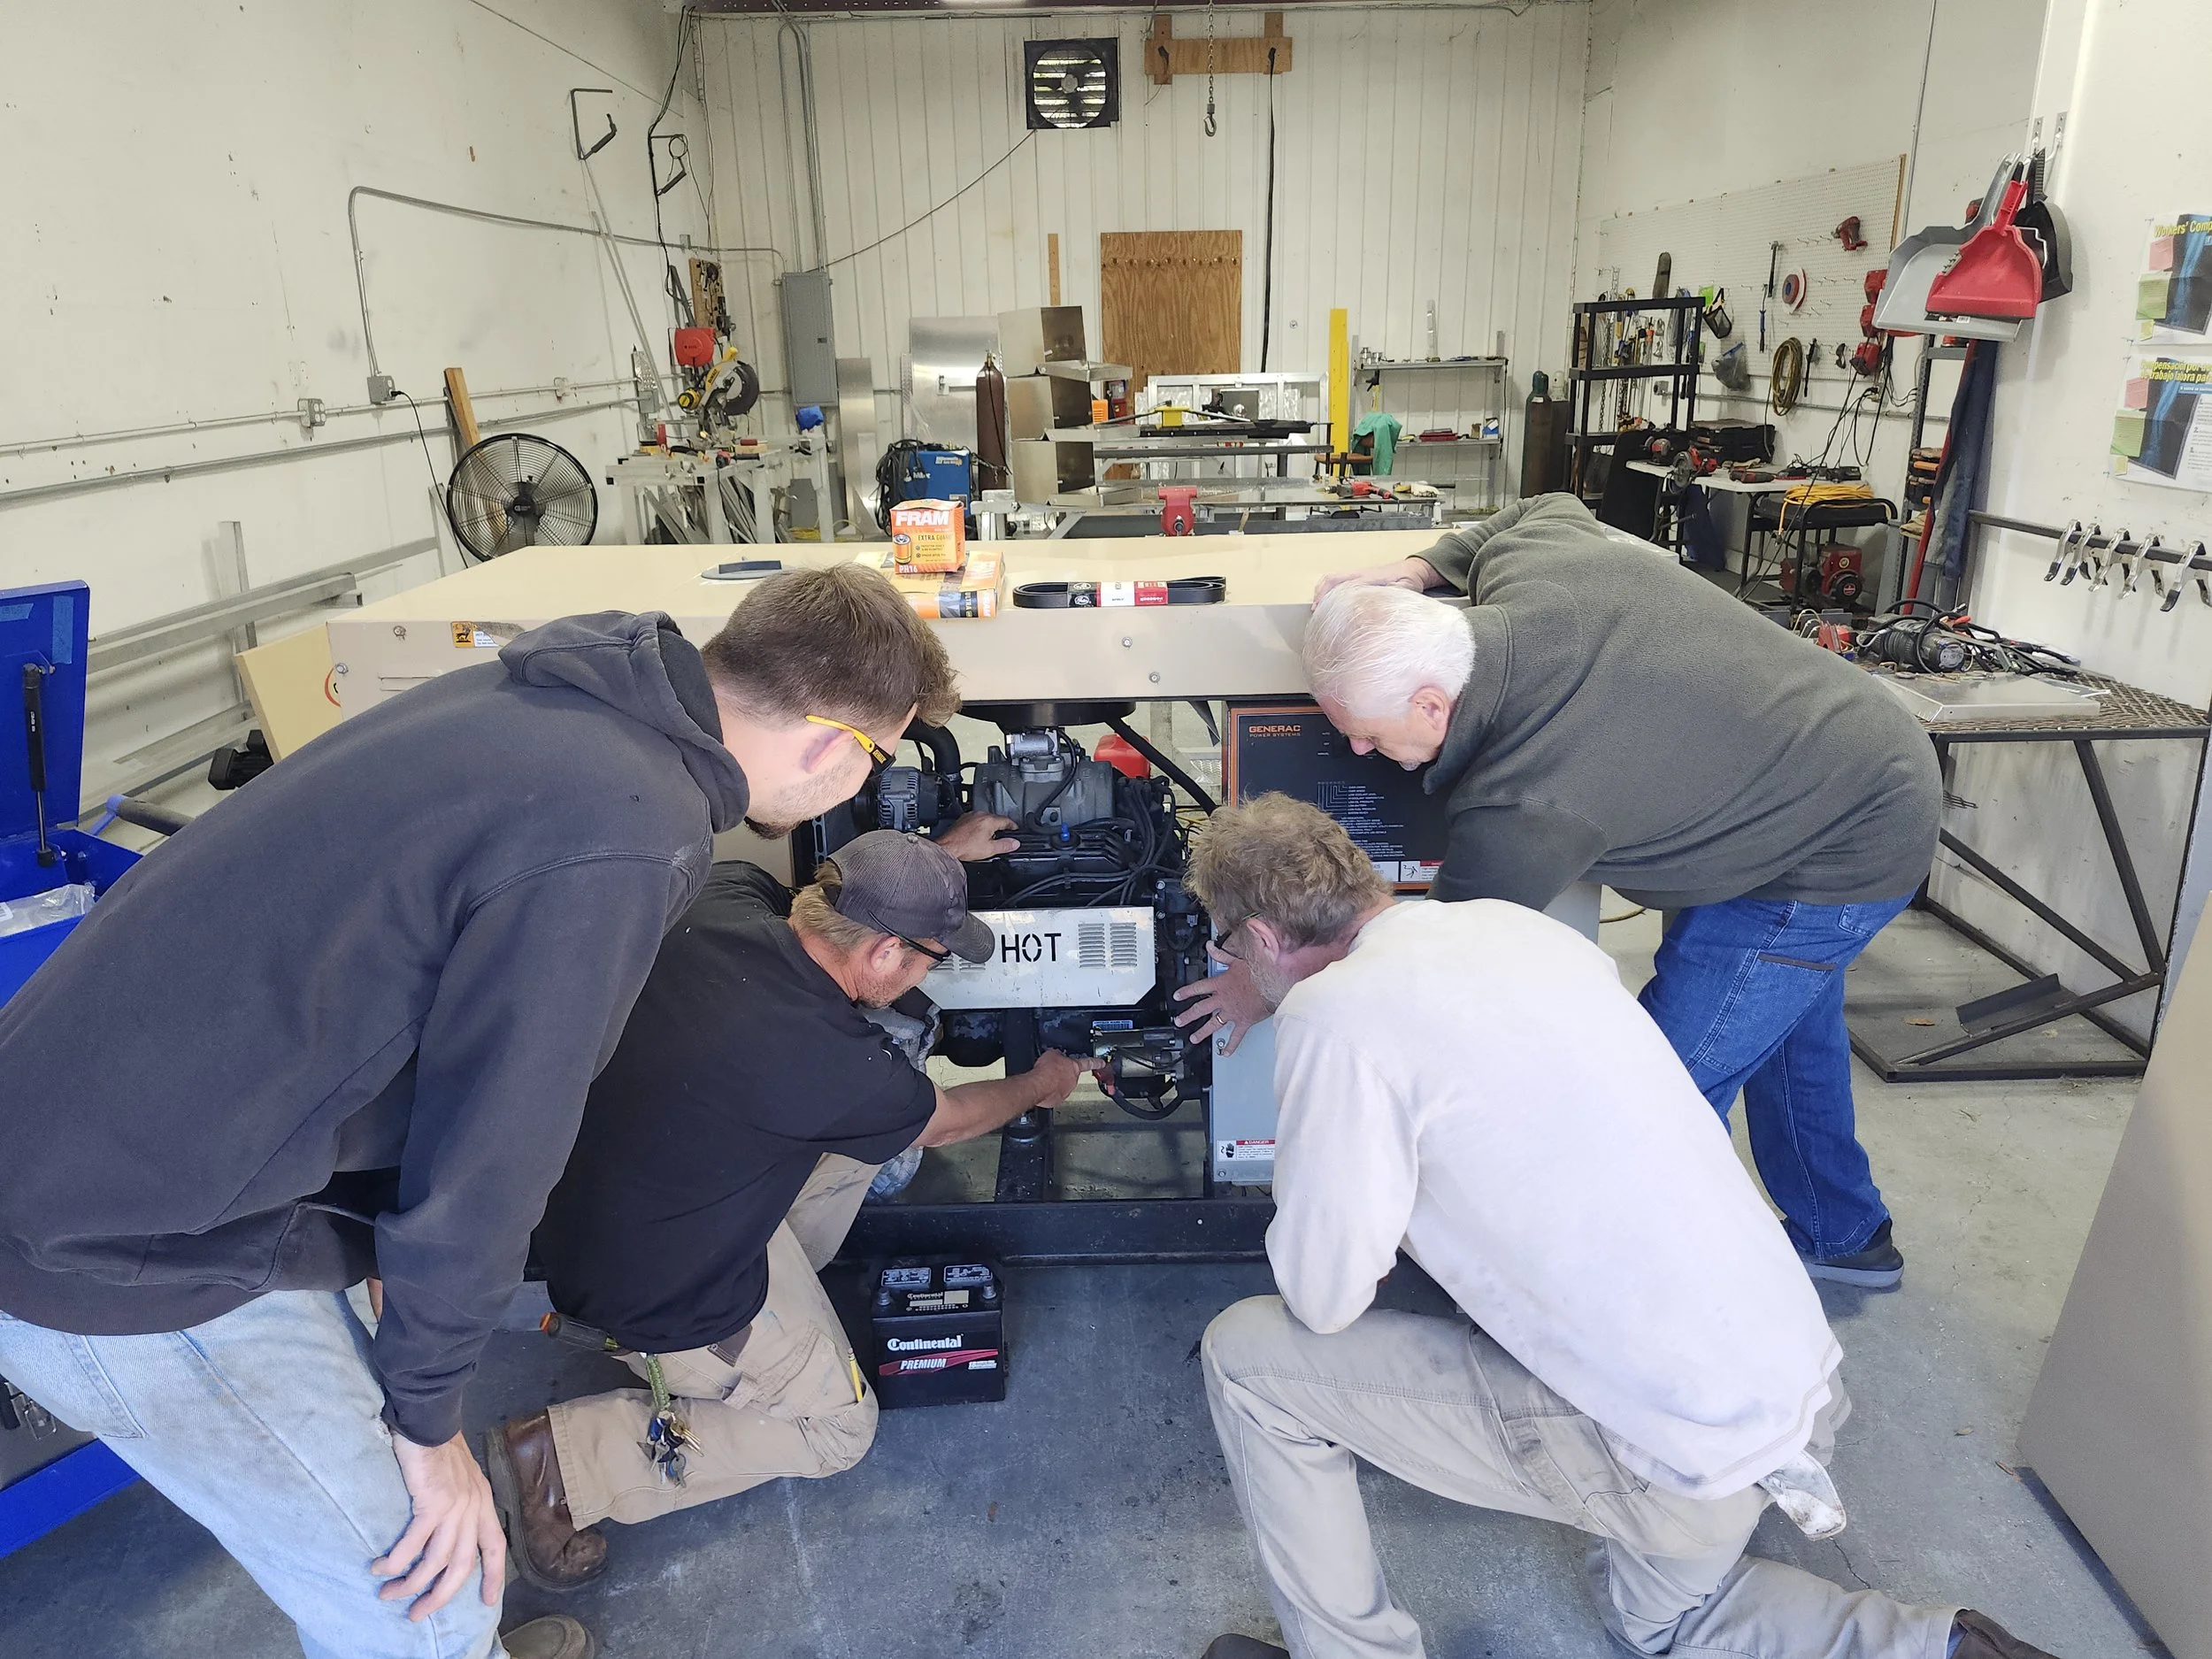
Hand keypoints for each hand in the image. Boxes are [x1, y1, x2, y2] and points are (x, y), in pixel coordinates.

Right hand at [373, 1431, 504, 1620]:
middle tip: (418, 1615)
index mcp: (483, 1502)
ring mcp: (456, 1506)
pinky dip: (395, 1562)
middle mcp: (474, 1507)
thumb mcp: (460, 1476)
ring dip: (411, 1584)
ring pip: (437, 1562)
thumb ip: (458, 1501)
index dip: (494, 1576)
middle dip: (440, 1596)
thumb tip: (444, 1530)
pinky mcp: (433, 1502)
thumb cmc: (437, 1445)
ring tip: (388, 1595)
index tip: (489, 1602)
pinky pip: (413, 1545)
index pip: (495, 1546)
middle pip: (463, 1566)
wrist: (428, 1418)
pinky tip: (380, 1568)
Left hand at [933, 812, 1019, 860]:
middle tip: (1003, 837)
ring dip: (989, 827)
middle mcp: (979, 814)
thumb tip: (1015, 843)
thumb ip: (1005, 845)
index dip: (1013, 827)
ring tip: (989, 838)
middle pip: (996, 819)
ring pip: (985, 819)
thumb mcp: (990, 849)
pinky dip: (979, 827)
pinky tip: (976, 836)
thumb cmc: (964, 848)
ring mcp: (970, 816)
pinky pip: (975, 820)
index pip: (1007, 820)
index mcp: (989, 820)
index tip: (1015, 830)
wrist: (947, 848)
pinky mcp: (962, 819)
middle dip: (1001, 827)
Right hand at [1026, 1048, 1105, 1107]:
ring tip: (1045, 1080)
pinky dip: (1049, 1092)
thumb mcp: (1051, 1054)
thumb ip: (1057, 1055)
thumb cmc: (1045, 1071)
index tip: (1102, 1063)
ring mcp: (1066, 1091)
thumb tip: (1056, 1055)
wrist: (1037, 1086)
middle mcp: (1073, 1080)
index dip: (1096, 1063)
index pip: (1088, 1063)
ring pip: (1062, 1086)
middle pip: (1070, 1076)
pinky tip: (1043, 1087)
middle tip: (1052, 1071)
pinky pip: (1054, 1095)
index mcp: (1074, 1068)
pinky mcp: (1057, 1100)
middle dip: (1062, 1074)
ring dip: (1055, 1083)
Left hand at [1172, 952, 1270, 1054]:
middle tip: (1179, 1021)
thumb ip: (1221, 955)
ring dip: (1202, 1032)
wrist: (1273, 983)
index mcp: (1221, 984)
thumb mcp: (1237, 960)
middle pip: (1201, 1008)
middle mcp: (1223, 999)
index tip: (1177, 996)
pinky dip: (1230, 1045)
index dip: (1186, 992)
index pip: (1198, 988)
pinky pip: (1235, 1036)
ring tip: (1194, 1038)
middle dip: (1188, 1016)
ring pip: (1213, 1024)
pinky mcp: (1243, 1021)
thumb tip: (1210, 947)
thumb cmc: (1259, 971)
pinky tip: (1225, 1052)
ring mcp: (1232, 1012)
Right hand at [1313, 556, 1439, 603]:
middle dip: (1321, 593)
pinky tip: (1327, 602)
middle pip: (1333, 579)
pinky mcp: (1359, 578)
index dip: (1331, 597)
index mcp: (1370, 577)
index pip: (1345, 585)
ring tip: (1316, 607)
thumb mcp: (1406, 588)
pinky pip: (1338, 581)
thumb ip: (1394, 594)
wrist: (1414, 569)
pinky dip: (1328, 590)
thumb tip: (1380, 603)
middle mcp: (1361, 574)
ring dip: (1322, 590)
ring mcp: (1358, 575)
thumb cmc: (1410, 580)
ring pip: (1333, 579)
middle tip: (1315, 611)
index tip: (1322, 609)